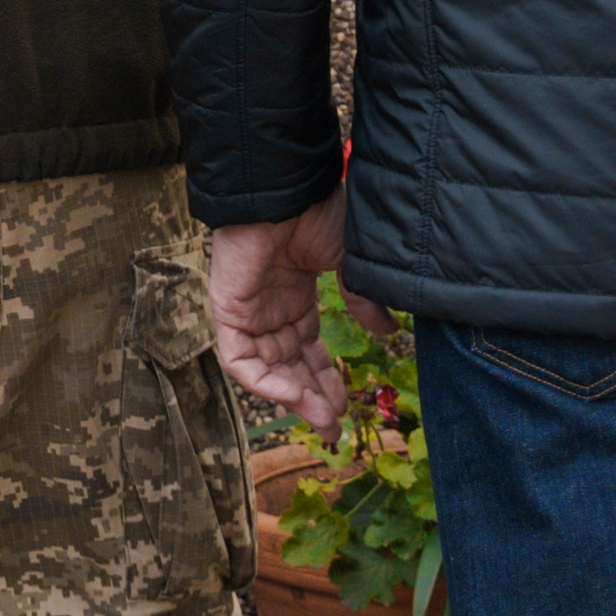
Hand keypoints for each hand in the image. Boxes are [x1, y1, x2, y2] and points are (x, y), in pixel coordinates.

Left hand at [211, 199, 351, 425]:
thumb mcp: (350, 263)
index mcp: (295, 296)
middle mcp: (270, 307)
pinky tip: (294, 396)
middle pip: (289, 366)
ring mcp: (248, 309)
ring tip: (324, 418)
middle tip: (334, 429)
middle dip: (312, 399)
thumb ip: (363, 300)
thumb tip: (388, 332)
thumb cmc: (317, 211)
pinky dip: (263, 382)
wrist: (289, 187)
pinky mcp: (228, 308)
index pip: (308, 350)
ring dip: (294, 397)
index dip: (326, 380)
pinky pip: (238, 359)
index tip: (346, 407)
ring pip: (266, 369)